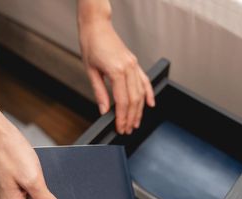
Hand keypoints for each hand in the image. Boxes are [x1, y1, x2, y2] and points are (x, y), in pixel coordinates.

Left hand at [78, 15, 154, 134]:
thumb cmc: (92, 45)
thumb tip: (104, 110)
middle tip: (128, 129)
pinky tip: (150, 104)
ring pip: (141, 93)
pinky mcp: (135, 64)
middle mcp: (128, 68)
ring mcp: (134, 66)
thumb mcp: (91, 71)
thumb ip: (100, 92)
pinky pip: (145, 81)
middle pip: (134, 100)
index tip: (120, 127)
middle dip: (131, 117)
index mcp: (116, 71)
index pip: (122, 101)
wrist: (97, 27)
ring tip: (136, 122)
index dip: (122, 117)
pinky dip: (149, 94)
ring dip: (139, 110)